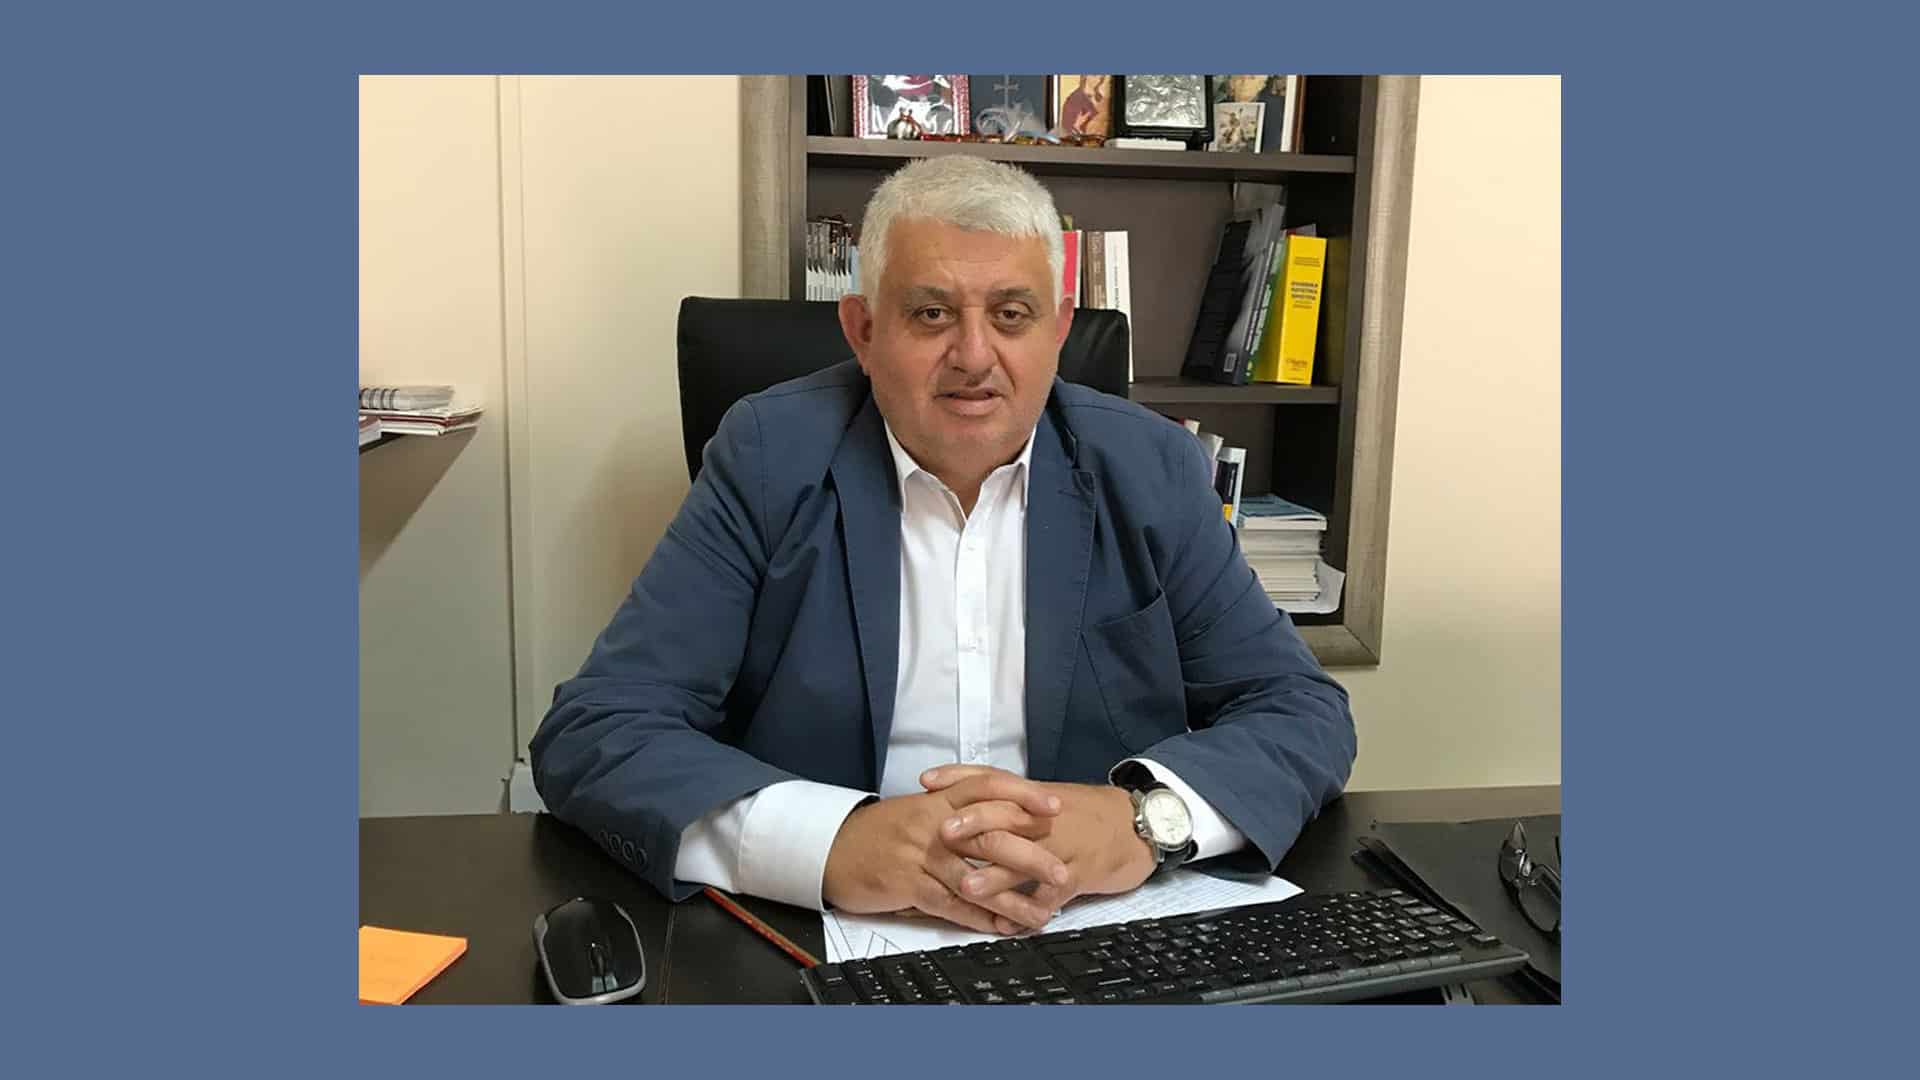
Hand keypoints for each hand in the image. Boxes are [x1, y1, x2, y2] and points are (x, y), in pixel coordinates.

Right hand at [822, 771, 1070, 933]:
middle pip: (989, 835)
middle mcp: (932, 823)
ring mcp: (920, 855)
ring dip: (1011, 899)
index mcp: (938, 800)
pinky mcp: (907, 884)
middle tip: (1061, 872)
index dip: (1022, 795)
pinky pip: (949, 903)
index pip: (986, 786)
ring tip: (1040, 913)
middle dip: (1030, 856)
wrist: (833, 847)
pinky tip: (1000, 926)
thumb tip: (1005, 818)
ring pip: (974, 877)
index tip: (1054, 808)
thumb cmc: (882, 832)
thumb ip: (958, 812)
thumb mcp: (920, 811)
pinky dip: (977, 917)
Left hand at [922, 765, 1156, 933]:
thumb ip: (1006, 796)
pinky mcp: (1080, 874)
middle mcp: (1044, 818)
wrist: (1134, 824)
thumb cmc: (1083, 813)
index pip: (991, 779)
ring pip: (1025, 860)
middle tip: (942, 834)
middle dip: (972, 825)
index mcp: (1031, 796)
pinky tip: (1009, 925)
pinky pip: (1052, 896)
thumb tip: (956, 791)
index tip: (927, 781)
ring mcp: (1062, 846)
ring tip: (968, 887)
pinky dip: (1029, 912)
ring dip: (994, 876)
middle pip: (1005, 815)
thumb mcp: (1045, 797)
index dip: (958, 778)